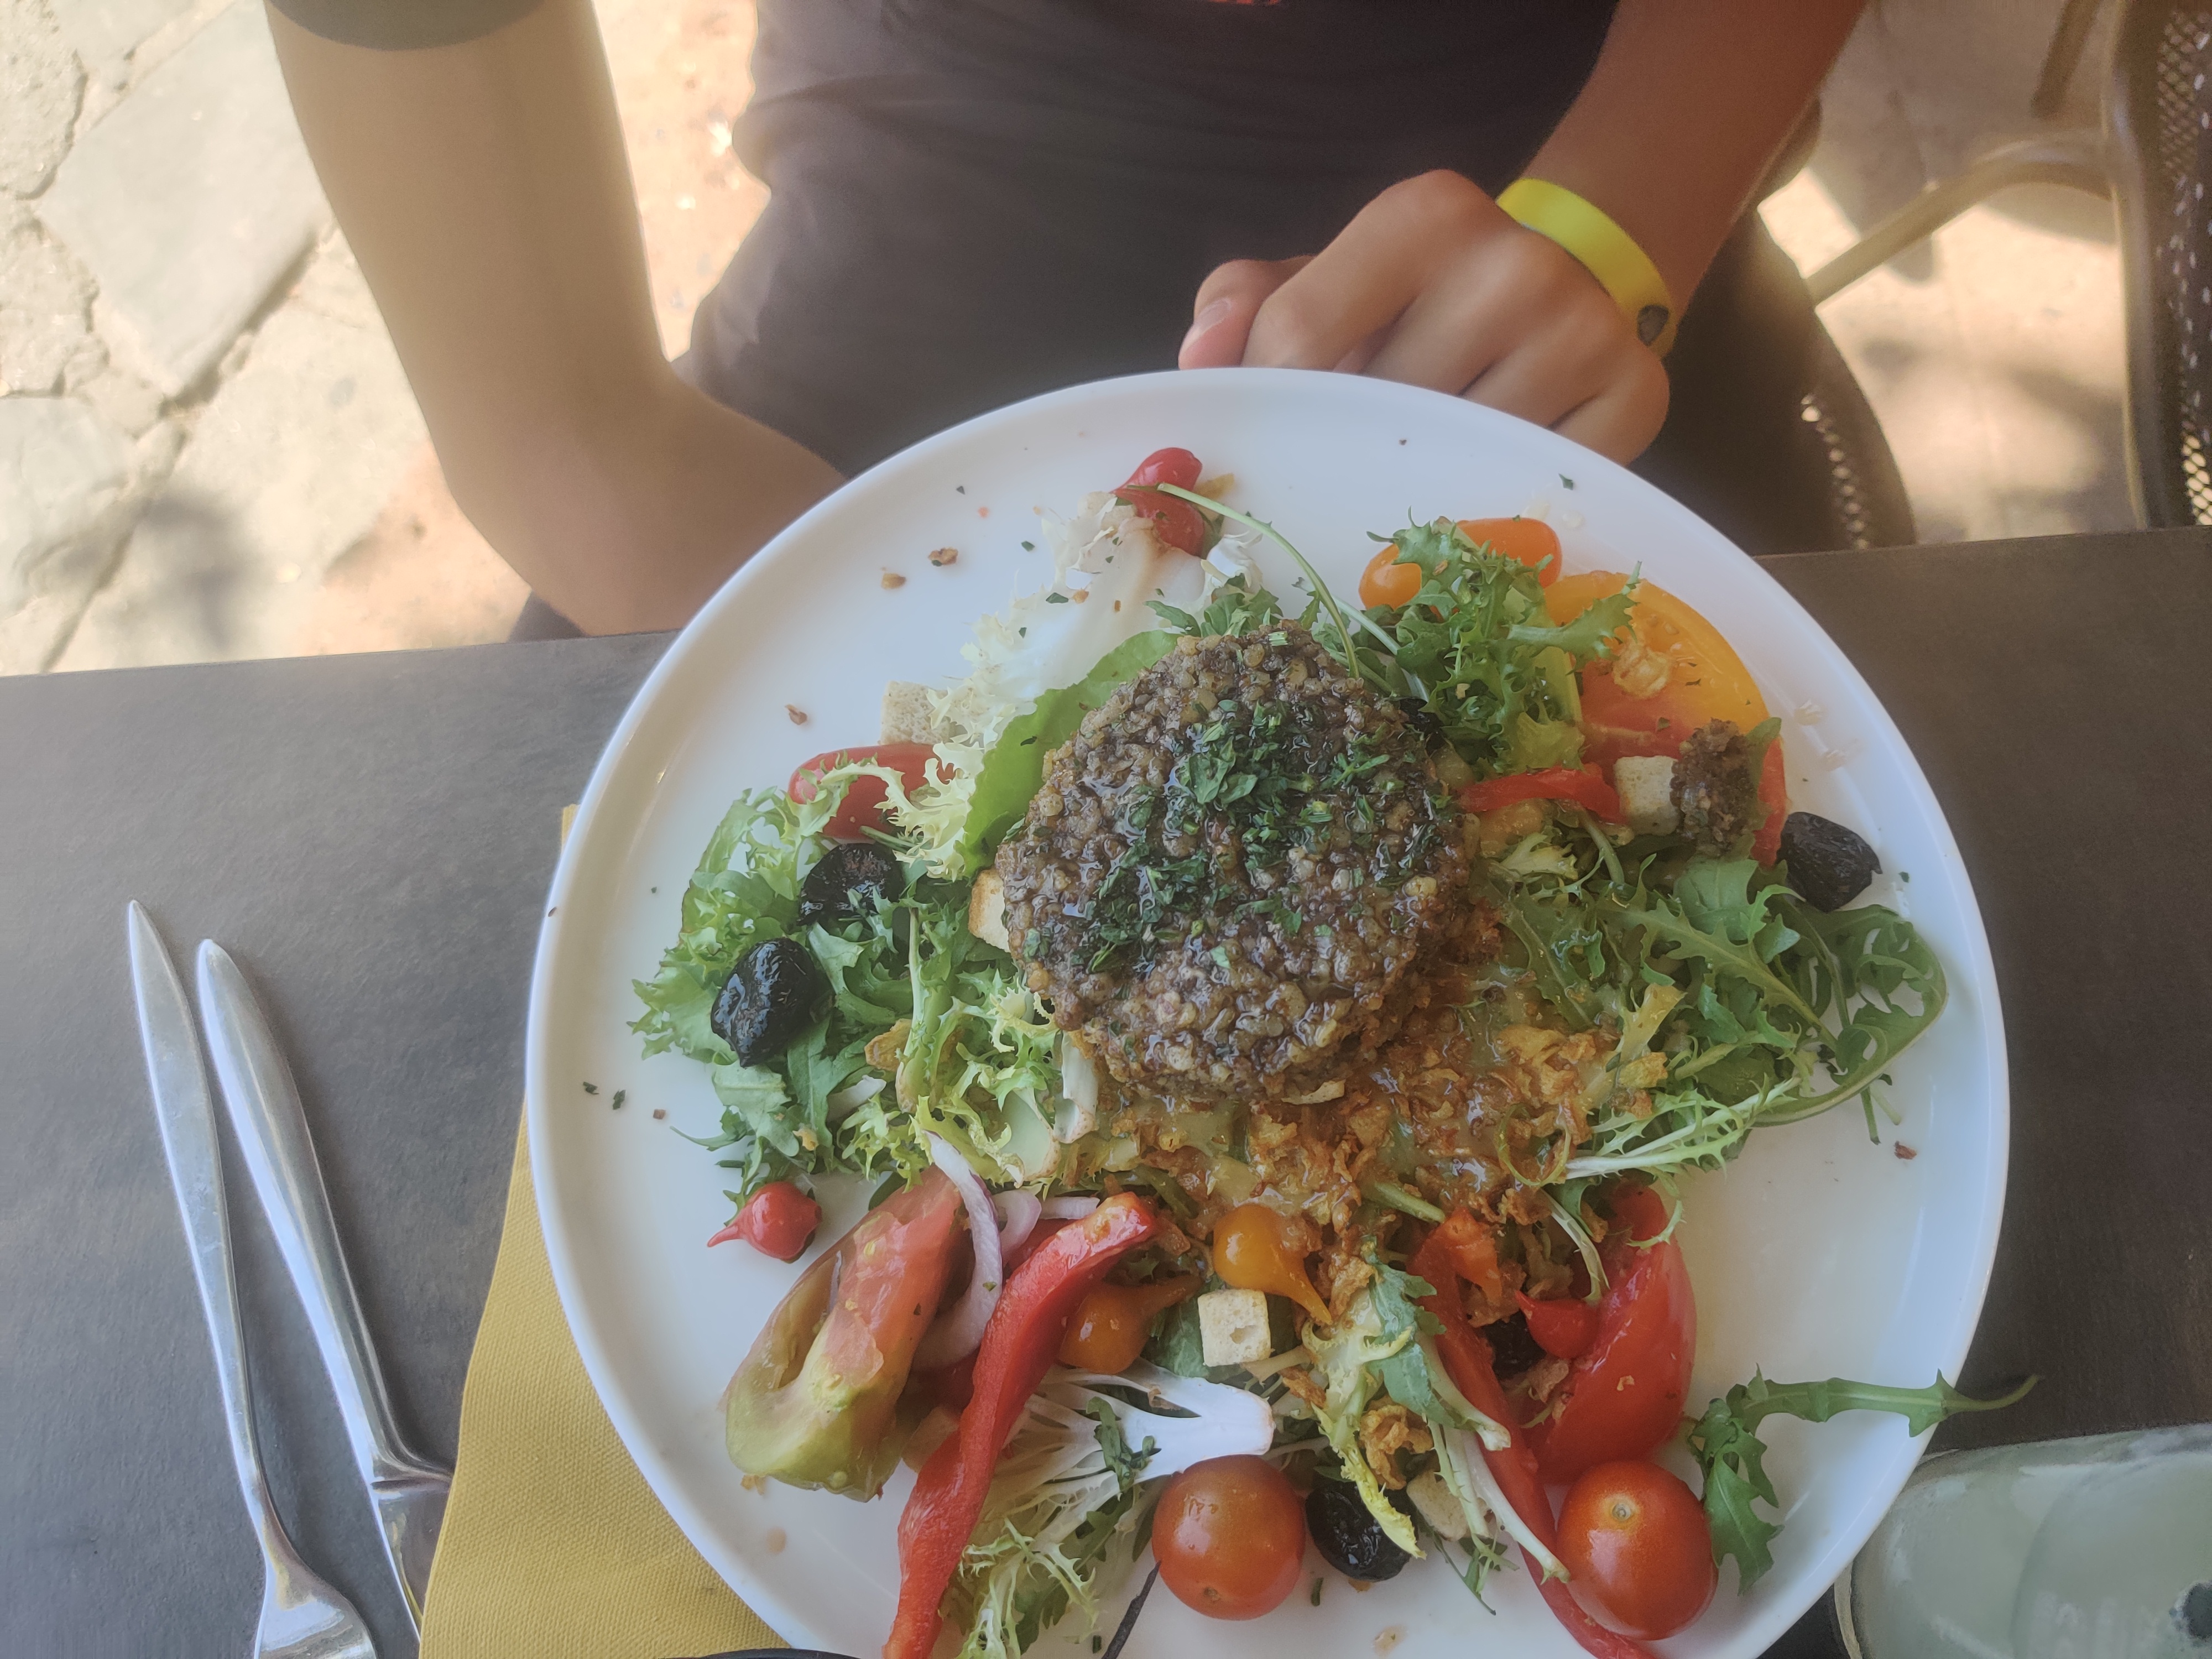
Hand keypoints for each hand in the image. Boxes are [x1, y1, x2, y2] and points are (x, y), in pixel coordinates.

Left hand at [1178, 171, 1669, 462]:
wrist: (1559, 284)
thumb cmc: (1411, 300)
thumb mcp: (1320, 279)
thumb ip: (1245, 304)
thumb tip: (1201, 362)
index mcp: (1422, 216)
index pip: (1301, 336)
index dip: (1274, 403)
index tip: (1276, 432)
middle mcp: (1513, 262)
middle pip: (1380, 411)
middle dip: (1351, 448)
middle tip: (1352, 461)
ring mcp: (1584, 330)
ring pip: (1455, 463)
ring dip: (1422, 483)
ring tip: (1419, 465)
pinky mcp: (1635, 395)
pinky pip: (1534, 491)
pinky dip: (1496, 502)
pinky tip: (1484, 477)